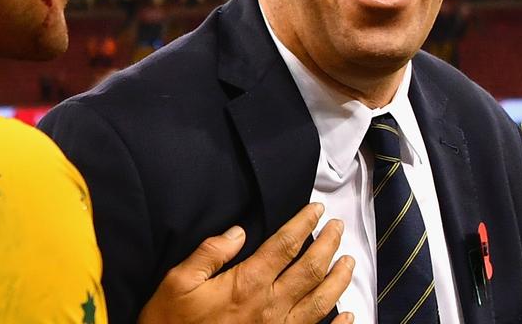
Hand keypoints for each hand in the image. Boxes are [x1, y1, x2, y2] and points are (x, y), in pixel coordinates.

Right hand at [138, 202, 354, 322]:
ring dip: (338, 279)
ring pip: (321, 301)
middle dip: (328, 244)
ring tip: (349, 261)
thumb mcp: (178, 281)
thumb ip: (210, 253)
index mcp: (247, 284)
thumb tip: (237, 232)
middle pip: (310, 270)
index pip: (284, 246)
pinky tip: (349, 315)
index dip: (303, 224)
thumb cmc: (172, 323)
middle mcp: (270, 306)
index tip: (316, 209)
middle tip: (338, 226)